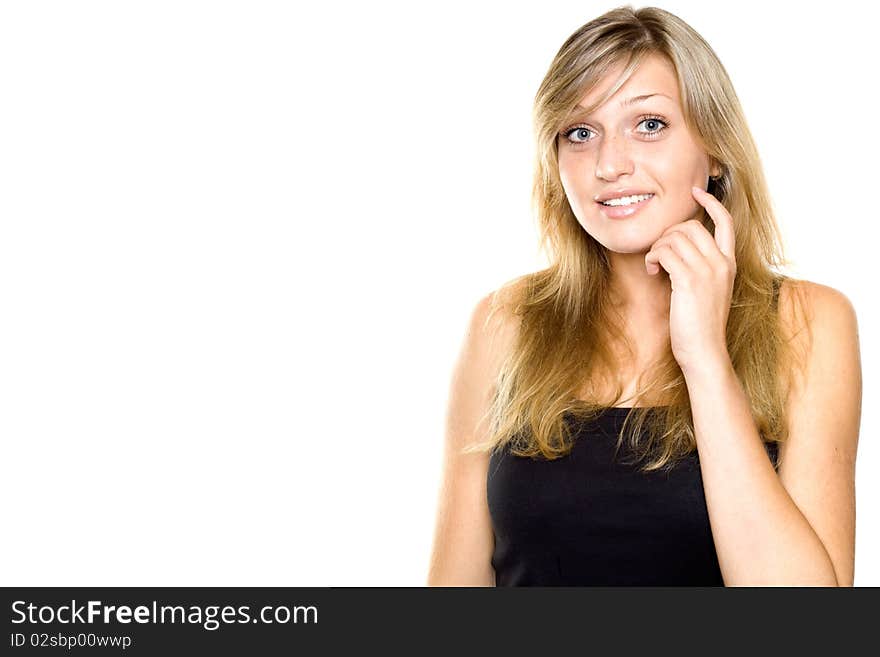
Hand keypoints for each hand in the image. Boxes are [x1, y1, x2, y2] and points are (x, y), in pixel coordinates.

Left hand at [645, 186, 736, 374]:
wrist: (704, 351)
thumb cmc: (700, 324)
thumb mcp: (708, 291)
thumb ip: (701, 268)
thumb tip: (678, 249)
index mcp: (729, 264)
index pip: (726, 222)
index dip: (711, 203)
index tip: (695, 192)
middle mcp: (721, 263)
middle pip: (690, 226)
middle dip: (668, 234)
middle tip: (659, 254)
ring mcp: (707, 271)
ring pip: (675, 237)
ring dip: (657, 248)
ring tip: (654, 266)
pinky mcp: (689, 281)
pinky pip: (665, 252)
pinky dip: (653, 257)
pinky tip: (652, 271)